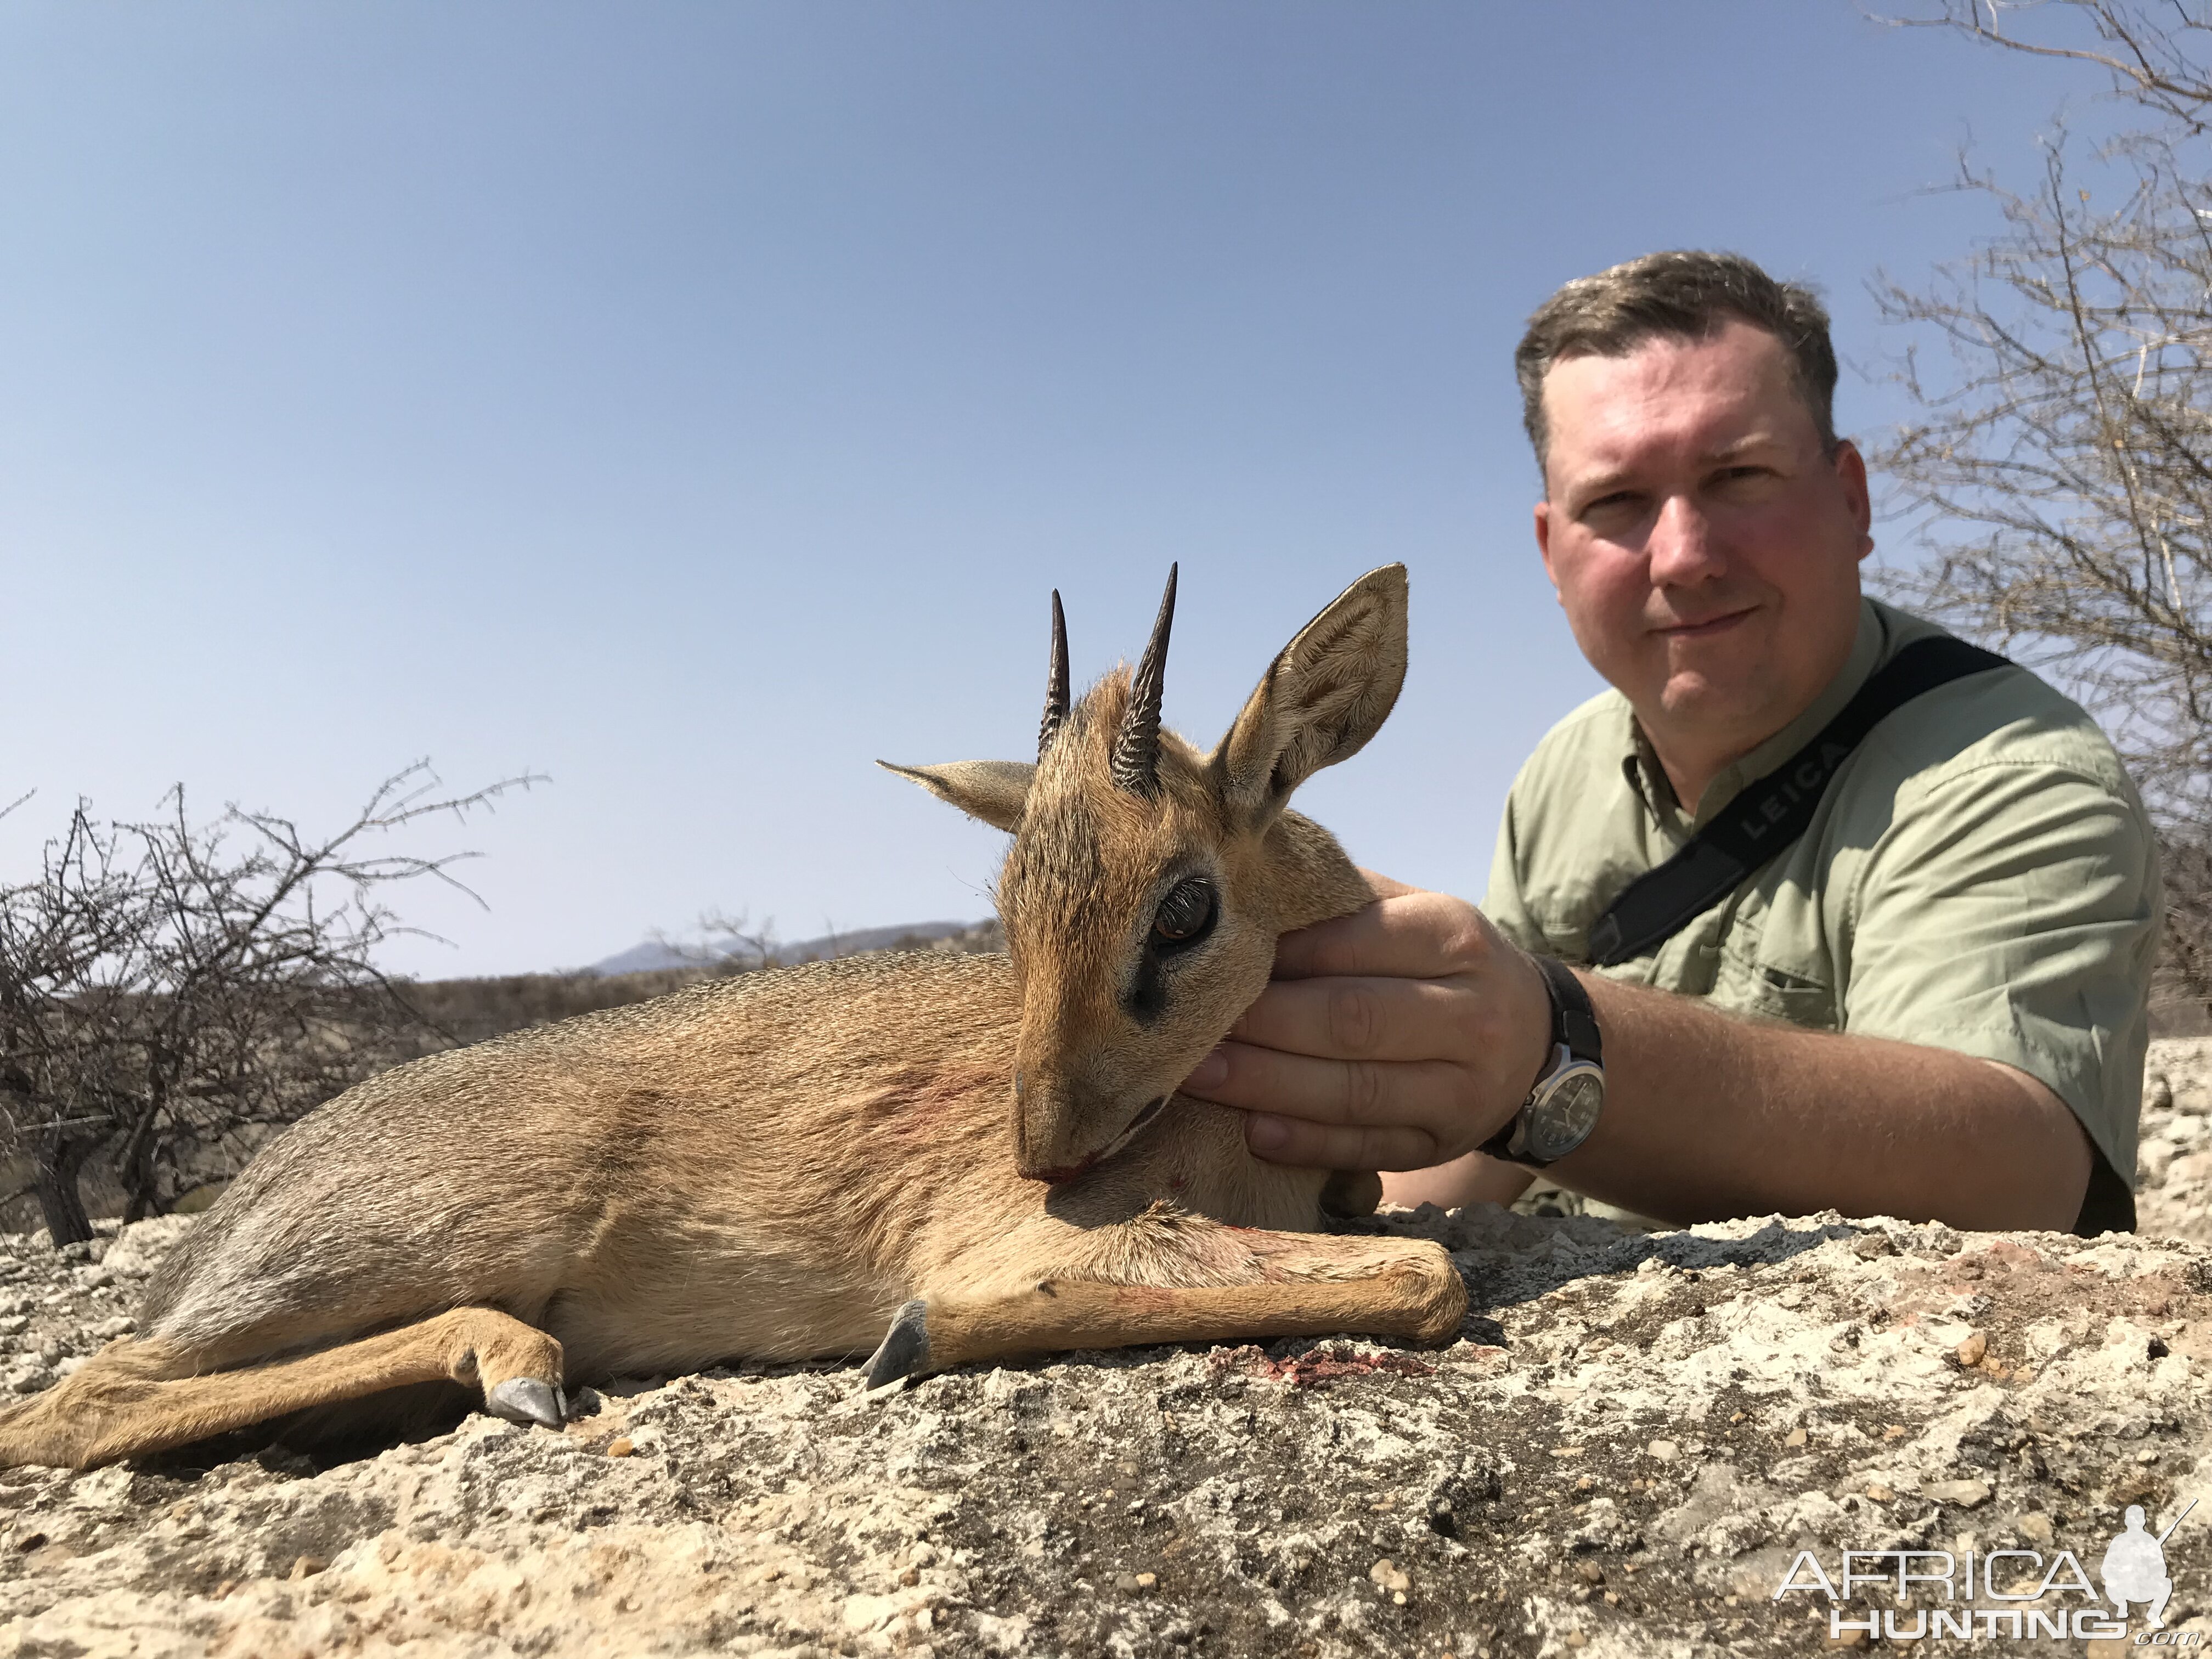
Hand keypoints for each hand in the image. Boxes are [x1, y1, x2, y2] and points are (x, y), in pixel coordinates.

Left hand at [1179, 875, 1554, 1169]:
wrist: (1538, 1042)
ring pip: (1354, 1091)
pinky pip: (1368, 1148)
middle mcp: (1469, 1013)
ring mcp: (1462, 1088)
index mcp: (1454, 936)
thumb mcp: (1418, 915)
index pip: (1354, 942)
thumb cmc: (1446, 966)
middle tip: (1187, 1025)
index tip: (1214, 958)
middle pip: (1350, 1020)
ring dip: (1267, 1086)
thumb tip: (1245, 880)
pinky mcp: (1444, 1144)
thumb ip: (1344, 901)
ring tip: (1198, 1077)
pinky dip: (1308, 1143)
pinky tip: (1253, 1132)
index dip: (1279, 955)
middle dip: (1261, 1025)